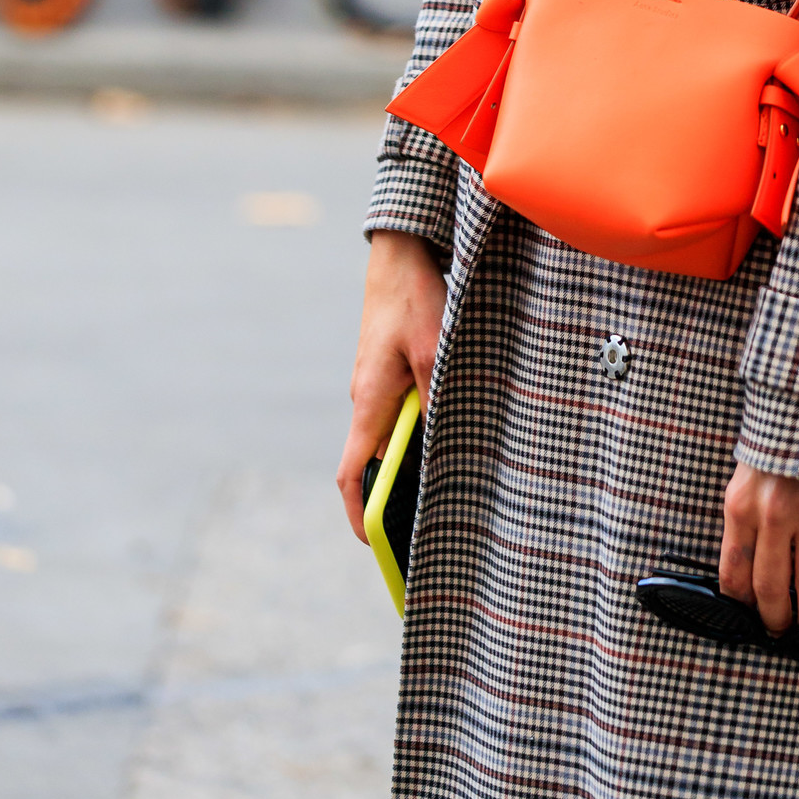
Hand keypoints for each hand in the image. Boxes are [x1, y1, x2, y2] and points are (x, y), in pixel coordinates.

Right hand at [336, 231, 446, 542]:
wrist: (400, 252)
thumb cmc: (414, 297)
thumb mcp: (432, 349)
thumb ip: (435, 399)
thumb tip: (441, 446)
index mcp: (369, 402)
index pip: (351, 474)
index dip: (360, 515)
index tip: (375, 545)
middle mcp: (366, 399)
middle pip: (371, 461)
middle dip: (393, 497)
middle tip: (426, 528)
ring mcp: (375, 384)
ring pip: (388, 435)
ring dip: (409, 461)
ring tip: (446, 484)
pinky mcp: (388, 370)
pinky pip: (397, 411)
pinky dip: (415, 430)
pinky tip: (446, 431)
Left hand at [719, 463, 798, 633]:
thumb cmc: (783, 437)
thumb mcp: (750, 470)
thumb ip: (748, 512)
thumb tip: (748, 564)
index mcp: (740, 504)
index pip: (733, 573)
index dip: (742, 604)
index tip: (749, 616)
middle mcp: (771, 515)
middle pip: (770, 589)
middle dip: (775, 619)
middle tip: (780, 632)